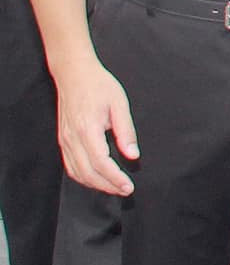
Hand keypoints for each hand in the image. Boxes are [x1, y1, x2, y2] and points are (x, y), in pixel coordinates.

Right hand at [53, 58, 138, 195]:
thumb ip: (126, 131)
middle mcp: (72, 138)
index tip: (128, 186)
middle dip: (107, 185)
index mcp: (87, 129)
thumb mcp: (119, 104)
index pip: (100, 162)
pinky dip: (83, 177)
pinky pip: (70, 165)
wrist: (74, 73)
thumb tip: (132, 155)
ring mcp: (65, 140)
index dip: (114, 178)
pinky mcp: (63, 140)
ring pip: (76, 172)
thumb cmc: (99, 85)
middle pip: (87, 172)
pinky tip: (97, 178)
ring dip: (95, 184)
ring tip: (114, 187)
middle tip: (125, 190)